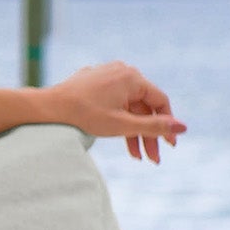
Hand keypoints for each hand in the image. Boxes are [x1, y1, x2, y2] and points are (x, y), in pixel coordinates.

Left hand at [42, 61, 186, 163]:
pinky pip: (112, 101)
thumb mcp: (122, 125)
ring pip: (127, 106)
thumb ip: (154, 127)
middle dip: (148, 133)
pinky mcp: (92, 82)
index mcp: (132, 77)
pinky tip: (119, 138)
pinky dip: (117, 119)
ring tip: (136, 156)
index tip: (170, 146)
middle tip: (153, 159)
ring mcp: (106, 75)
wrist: (46, 109)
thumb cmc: (84, 116)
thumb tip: (183, 127)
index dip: (167, 125)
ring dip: (133, 130)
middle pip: (143, 106)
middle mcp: (121, 70)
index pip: (160, 101)